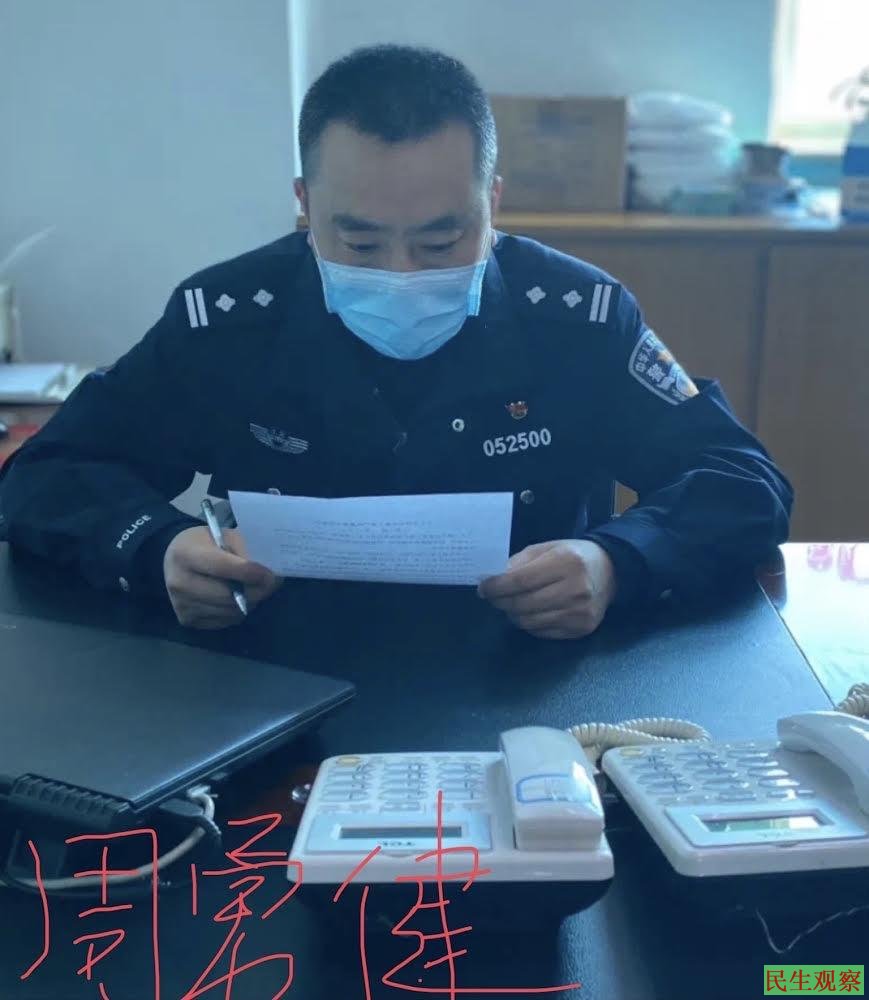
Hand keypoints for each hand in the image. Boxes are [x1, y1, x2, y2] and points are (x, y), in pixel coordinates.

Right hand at [163, 526, 282, 628]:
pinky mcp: (187, 620)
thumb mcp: (224, 536)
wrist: (176, 559)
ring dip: (249, 603)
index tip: (270, 575)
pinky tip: (238, 598)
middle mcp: (179, 582)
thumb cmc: (205, 543)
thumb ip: (244, 551)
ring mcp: (181, 605)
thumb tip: (267, 574)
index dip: (249, 573)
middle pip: (227, 596)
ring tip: (256, 589)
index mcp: (185, 555)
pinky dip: (237, 612)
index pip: (222, 568)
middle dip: (255, 591)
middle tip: (272, 584)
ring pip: (229, 612)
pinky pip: (224, 621)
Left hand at [478, 539, 616, 639]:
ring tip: (511, 604)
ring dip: (513, 614)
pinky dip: (529, 624)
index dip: (497, 587)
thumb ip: (520, 562)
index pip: (520, 580)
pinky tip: (530, 612)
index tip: (483, 588)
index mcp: (565, 562)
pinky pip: (542, 632)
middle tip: (493, 597)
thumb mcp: (547, 548)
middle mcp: (575, 589)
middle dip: (501, 601)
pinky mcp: (582, 629)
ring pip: (529, 622)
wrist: (611, 572)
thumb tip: (493, 579)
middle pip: (522, 603)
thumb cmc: (573, 556)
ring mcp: (580, 613)